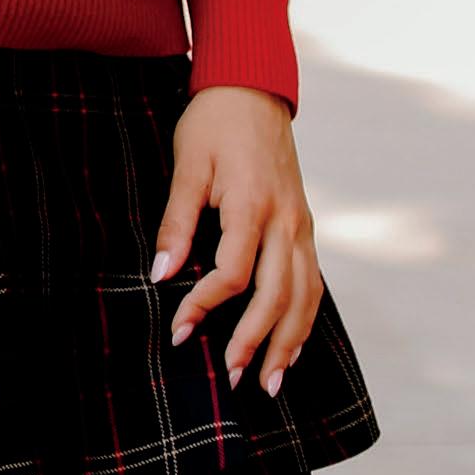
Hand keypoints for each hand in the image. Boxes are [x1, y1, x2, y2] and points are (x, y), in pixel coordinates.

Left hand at [155, 85, 326, 391]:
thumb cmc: (213, 125)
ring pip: (305, 296)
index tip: (179, 330)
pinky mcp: (306, 228)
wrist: (253, 91)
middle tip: (235, 377)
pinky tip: (293, 346)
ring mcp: (303, 227)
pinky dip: (306, 319)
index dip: (204, 306)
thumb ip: (177, 220)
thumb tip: (161, 274)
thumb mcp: (187, 165)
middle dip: (256, 341)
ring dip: (289, 342)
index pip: (232, 273)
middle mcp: (287, 222)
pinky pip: (313, 282)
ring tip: (271, 383)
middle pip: (278, 295)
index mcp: (253, 206)